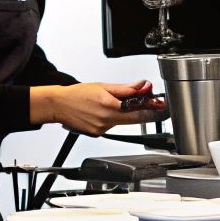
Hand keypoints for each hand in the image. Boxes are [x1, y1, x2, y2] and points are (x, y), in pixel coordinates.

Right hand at [34, 81, 164, 135]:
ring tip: (108, 104)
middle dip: (139, 111)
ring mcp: (101, 129)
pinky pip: (111, 126)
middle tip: (145, 104)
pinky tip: (100, 112)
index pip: (138, 111)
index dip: (151, 108)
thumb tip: (142, 86)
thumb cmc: (77, 94)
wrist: (59, 105)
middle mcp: (106, 120)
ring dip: (122, 114)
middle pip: (133, 119)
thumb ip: (125, 88)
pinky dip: (110, 119)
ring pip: (121, 122)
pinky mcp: (97, 134)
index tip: (160, 105)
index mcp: (109, 106)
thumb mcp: (103, 86)